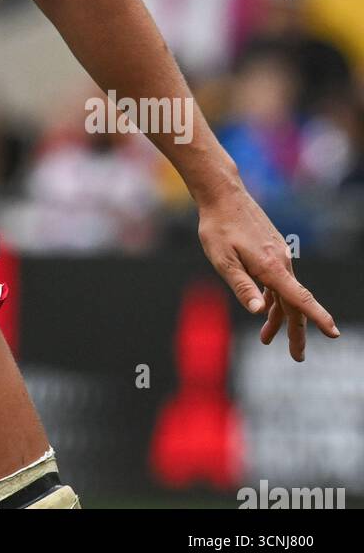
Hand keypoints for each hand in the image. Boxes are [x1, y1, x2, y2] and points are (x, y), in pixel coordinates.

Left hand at [196, 181, 338, 360]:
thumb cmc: (218, 227)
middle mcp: (280, 261)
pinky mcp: (271, 250)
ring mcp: (277, 255)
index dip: (317, 317)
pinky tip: (264, 308)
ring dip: (278, 317)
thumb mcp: (222, 260)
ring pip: (284, 293)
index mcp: (271, 267)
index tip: (334, 333)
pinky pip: (277, 281)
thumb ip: (241, 286)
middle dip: (296, 332)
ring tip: (266, 339)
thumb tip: (257, 312)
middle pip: (293, 303)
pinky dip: (272, 298)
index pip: (299, 298)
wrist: (223, 195)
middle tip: (297, 357)